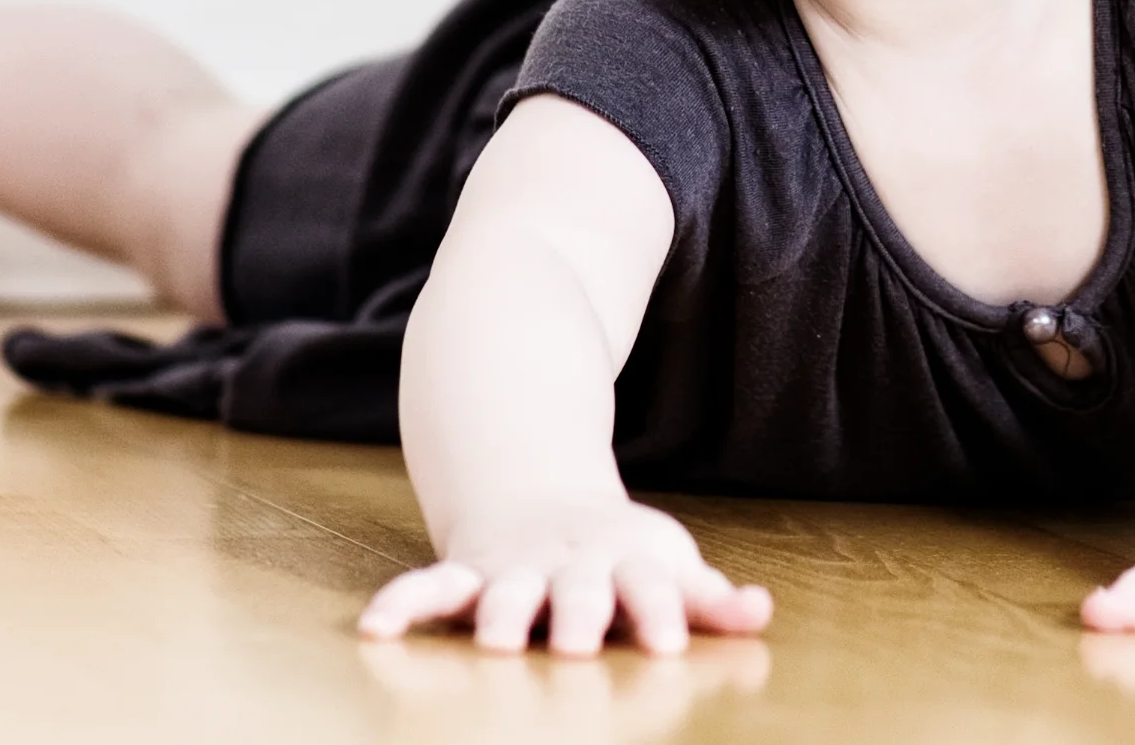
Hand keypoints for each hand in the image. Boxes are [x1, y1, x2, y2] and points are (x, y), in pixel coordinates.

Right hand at [358, 496, 773, 656]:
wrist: (536, 490)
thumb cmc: (617, 549)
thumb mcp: (668, 564)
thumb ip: (707, 598)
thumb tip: (760, 613)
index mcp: (626, 564)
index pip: (652, 588)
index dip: (661, 610)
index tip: (669, 643)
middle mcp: (569, 568)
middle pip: (576, 591)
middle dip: (576, 614)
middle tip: (577, 643)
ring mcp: (515, 571)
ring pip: (503, 591)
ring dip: (499, 613)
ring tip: (493, 641)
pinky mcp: (467, 575)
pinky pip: (429, 588)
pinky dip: (402, 604)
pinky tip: (375, 629)